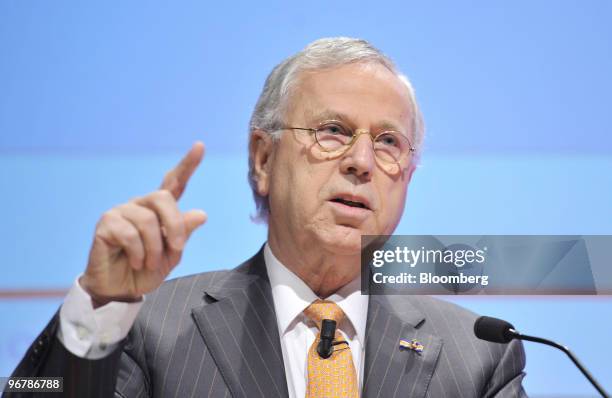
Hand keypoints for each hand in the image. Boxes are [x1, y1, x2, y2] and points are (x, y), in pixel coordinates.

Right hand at [80, 142, 206, 306]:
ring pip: (148, 220)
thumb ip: (183, 233)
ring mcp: (122, 212)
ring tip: (149, 263)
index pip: (174, 182)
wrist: (121, 290)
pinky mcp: (106, 224)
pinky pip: (129, 233)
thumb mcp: (172, 254)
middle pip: (163, 197)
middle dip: (175, 225)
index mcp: (160, 210)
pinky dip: (138, 252)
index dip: (187, 164)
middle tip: (177, 249)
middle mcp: (140, 205)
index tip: (199, 146)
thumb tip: (201, 214)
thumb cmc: (146, 270)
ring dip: (154, 248)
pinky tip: (134, 261)